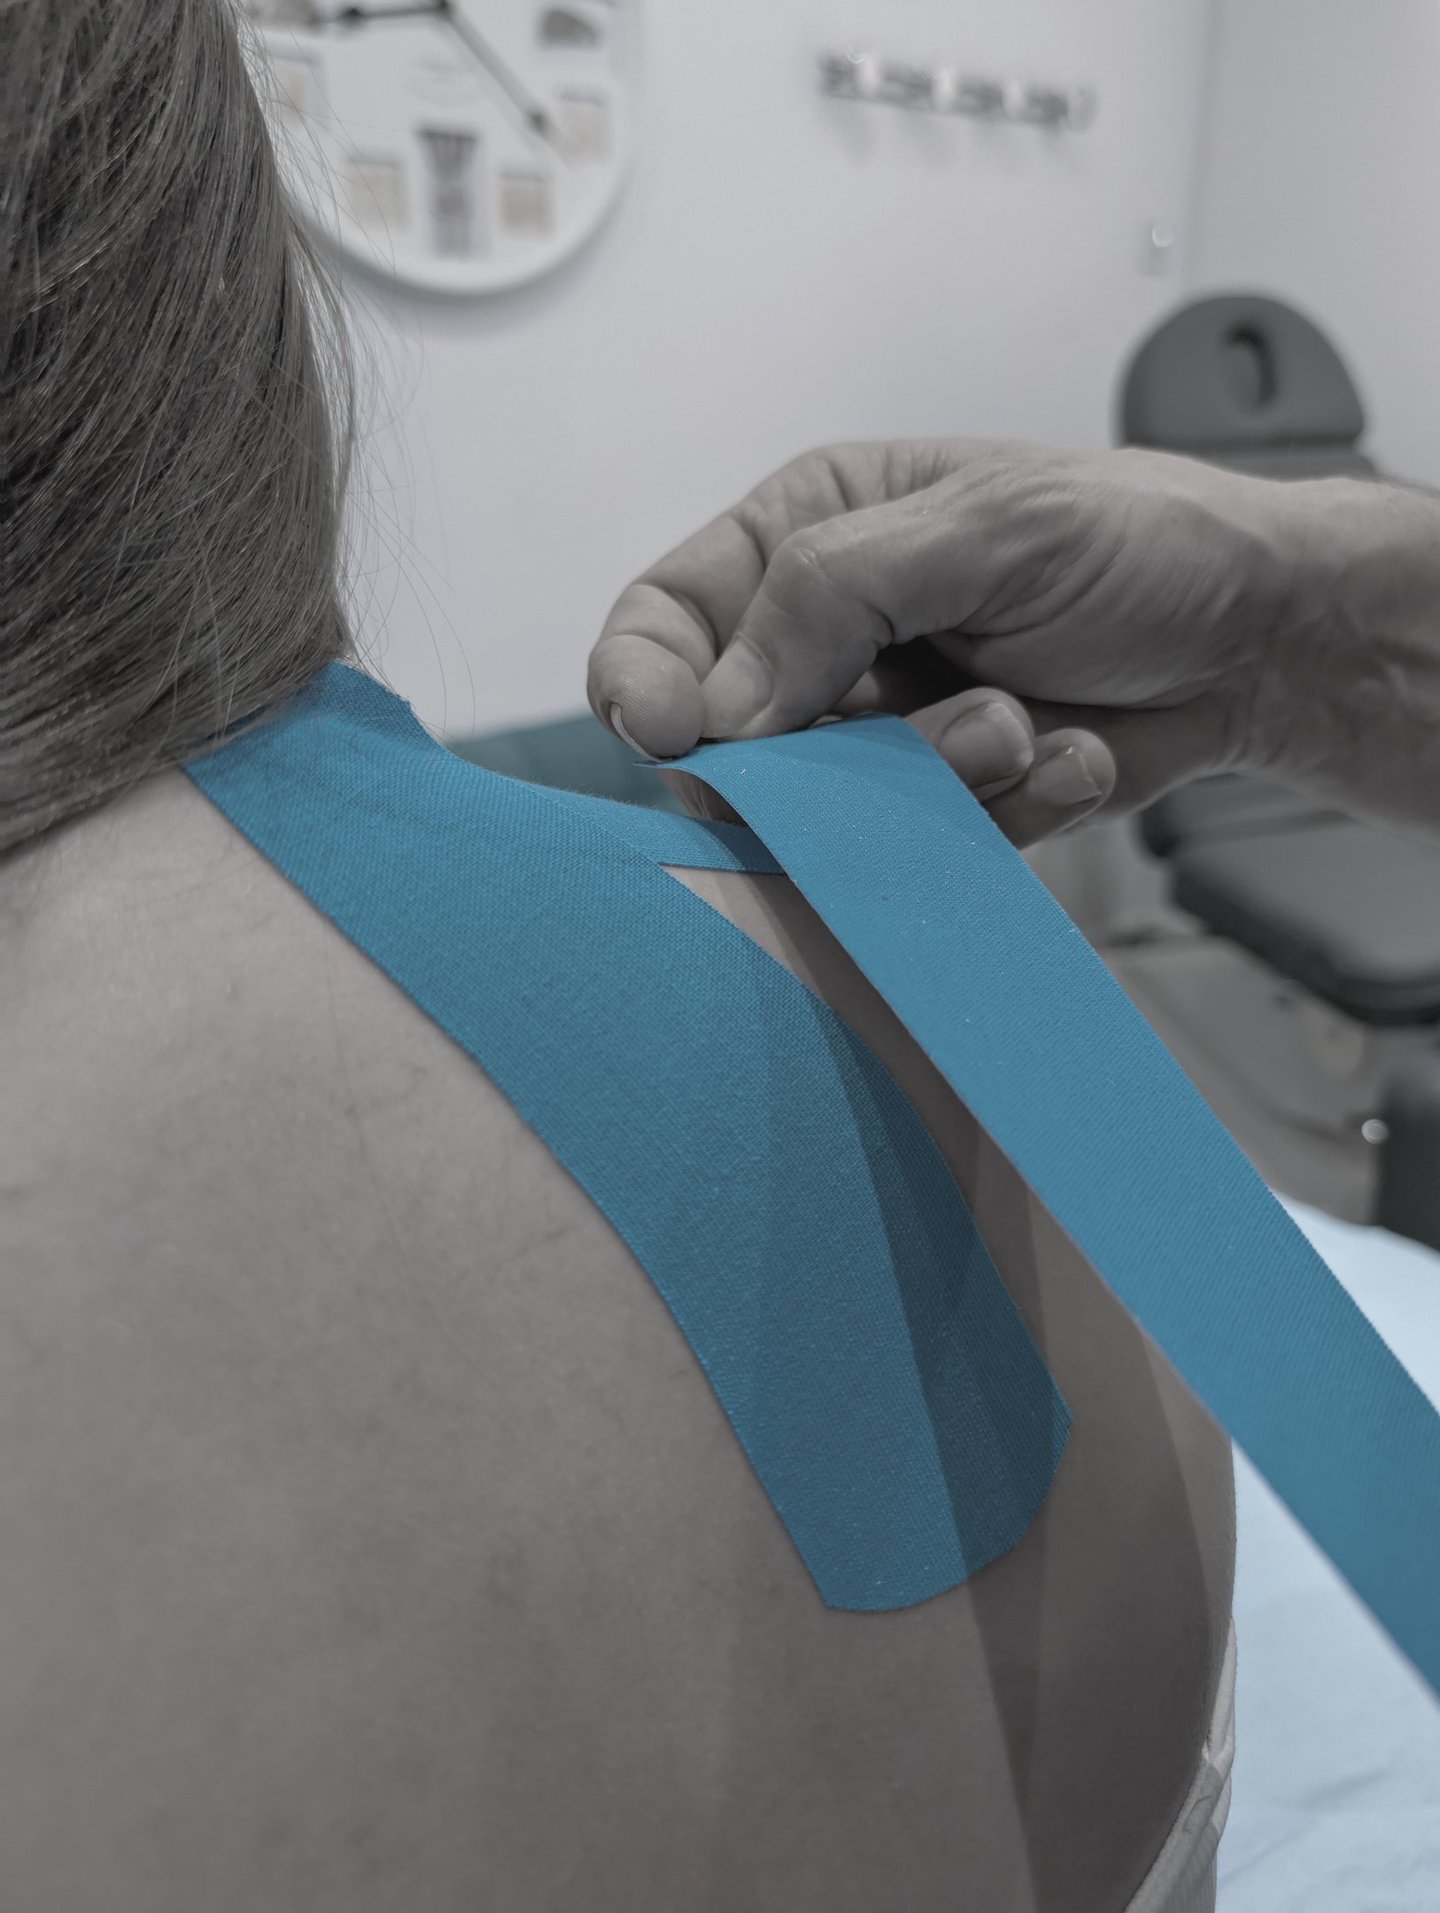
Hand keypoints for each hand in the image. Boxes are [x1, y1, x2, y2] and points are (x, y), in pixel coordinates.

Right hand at [588, 439, 1329, 844]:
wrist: (1261, 638)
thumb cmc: (1140, 543)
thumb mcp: (991, 527)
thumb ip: (838, 593)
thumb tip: (723, 703)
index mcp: (808, 537)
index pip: (666, 620)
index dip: (643, 681)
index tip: (672, 733)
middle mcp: (826, 642)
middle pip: (733, 744)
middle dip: (828, 759)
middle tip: (947, 726)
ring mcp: (880, 735)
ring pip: (829, 814)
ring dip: (934, 785)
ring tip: (1026, 727)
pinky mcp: (938, 806)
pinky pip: (917, 851)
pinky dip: (1000, 817)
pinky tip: (1071, 755)